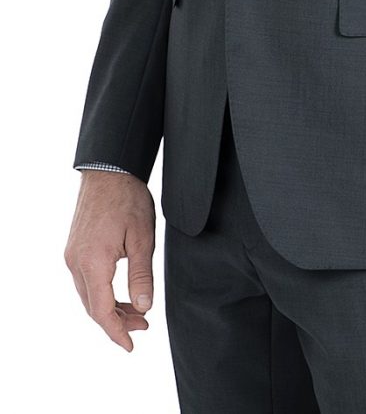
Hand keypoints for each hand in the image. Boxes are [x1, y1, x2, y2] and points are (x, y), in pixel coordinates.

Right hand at [64, 171, 155, 350]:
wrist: (109, 169)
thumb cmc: (127, 198)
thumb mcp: (142, 238)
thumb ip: (142, 276)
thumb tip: (143, 308)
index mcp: (92, 262)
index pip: (102, 311)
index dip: (117, 332)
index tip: (131, 346)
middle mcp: (76, 262)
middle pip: (93, 307)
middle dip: (117, 322)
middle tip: (143, 326)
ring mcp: (72, 255)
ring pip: (88, 295)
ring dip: (110, 308)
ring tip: (136, 311)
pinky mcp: (74, 248)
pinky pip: (85, 281)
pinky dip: (102, 292)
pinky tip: (119, 293)